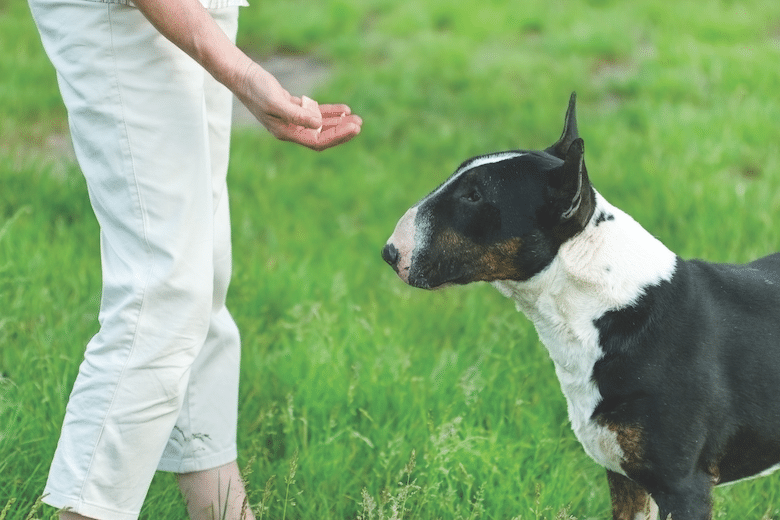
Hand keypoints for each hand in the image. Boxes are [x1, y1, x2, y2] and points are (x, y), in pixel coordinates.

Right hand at [237, 63, 361, 150]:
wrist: (242, 76)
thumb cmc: (256, 89)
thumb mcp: (276, 101)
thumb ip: (297, 114)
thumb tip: (318, 124)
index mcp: (286, 132)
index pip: (318, 141)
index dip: (337, 136)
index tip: (354, 128)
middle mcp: (291, 129)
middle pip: (322, 136)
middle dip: (341, 131)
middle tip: (360, 124)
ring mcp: (292, 119)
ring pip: (321, 125)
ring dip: (338, 122)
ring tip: (356, 118)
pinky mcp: (293, 107)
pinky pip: (315, 113)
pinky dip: (329, 112)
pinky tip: (343, 110)